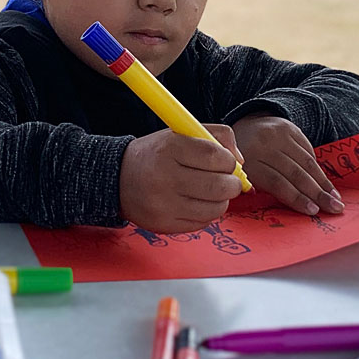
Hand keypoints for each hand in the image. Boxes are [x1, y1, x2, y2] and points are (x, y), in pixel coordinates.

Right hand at [119, 125, 243, 232]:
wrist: (118, 178)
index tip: (227, 162)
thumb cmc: (158, 154)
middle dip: (233, 183)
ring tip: (211, 191)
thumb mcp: (182, 133)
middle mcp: (165, 177)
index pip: (215, 157)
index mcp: (170, 148)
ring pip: (215, 208)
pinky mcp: (164, 225)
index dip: (229, 161)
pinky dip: (206, 213)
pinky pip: (202, 223)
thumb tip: (240, 161)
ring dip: (221, 200)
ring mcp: (164, 204)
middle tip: (229, 180)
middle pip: (220, 186)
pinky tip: (195, 202)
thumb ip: (217, 137)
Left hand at [231, 115, 343, 215]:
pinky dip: (318, 168)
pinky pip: (308, 150)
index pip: (277, 183)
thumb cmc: (244, 161)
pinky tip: (326, 183)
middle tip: (334, 208)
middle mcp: (264, 145)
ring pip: (306, 162)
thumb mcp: (244, 176)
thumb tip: (291, 205)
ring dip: (323, 182)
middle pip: (295, 173)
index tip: (313, 211)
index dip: (296, 198)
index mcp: (249, 162)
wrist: (244, 126)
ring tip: (336, 198)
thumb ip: (262, 189)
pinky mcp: (290, 127)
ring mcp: (278, 134)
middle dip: (318, 193)